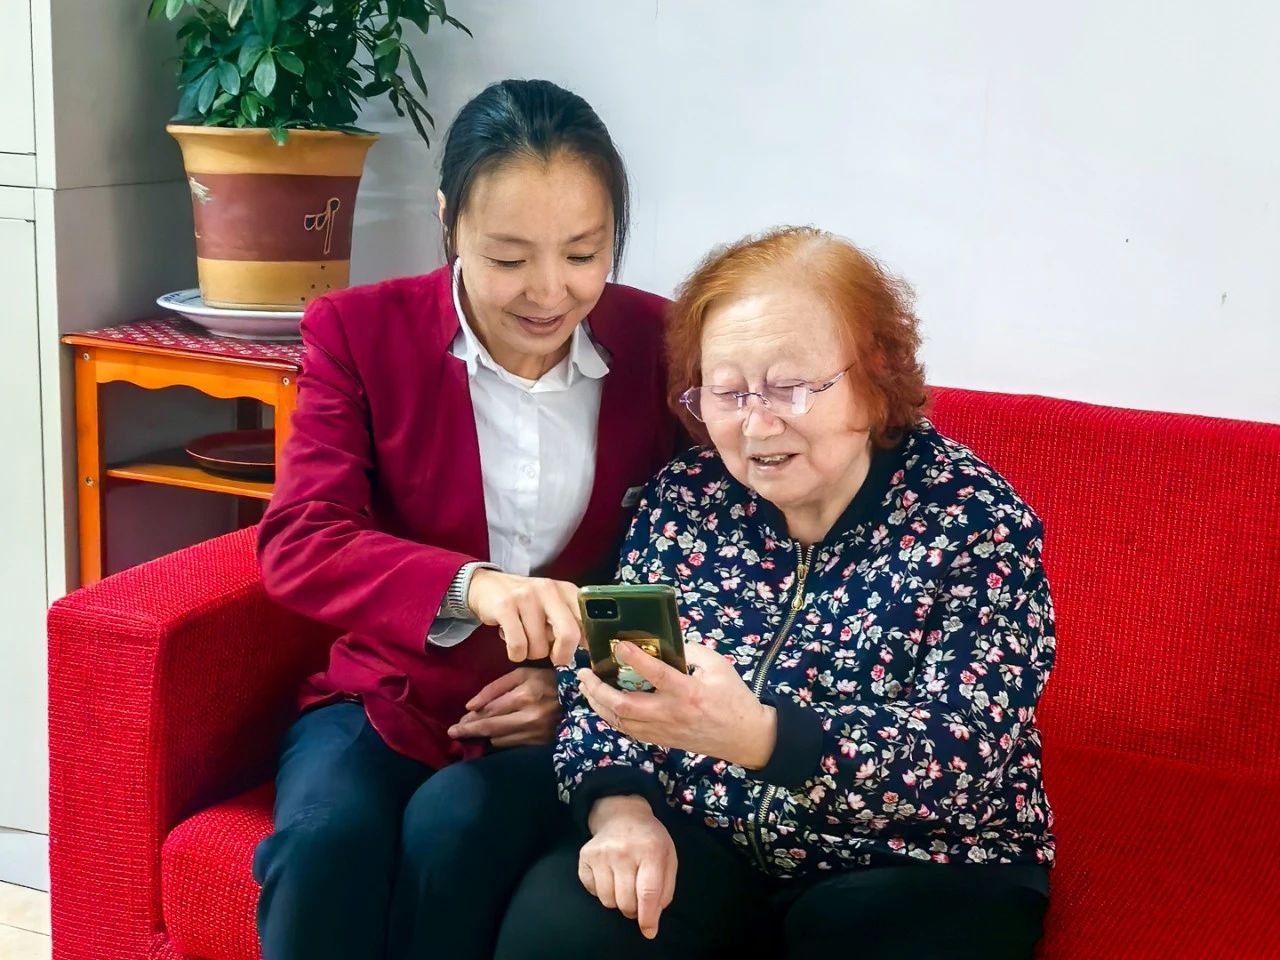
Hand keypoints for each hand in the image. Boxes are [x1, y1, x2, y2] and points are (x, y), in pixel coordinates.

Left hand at [447, 666, 558, 747]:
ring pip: (499, 739)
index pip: (489, 711)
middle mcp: (529, 716)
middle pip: (491, 728)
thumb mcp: (522, 674)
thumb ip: (495, 688)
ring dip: (485, 736)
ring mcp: (536, 733)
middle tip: (453, 733)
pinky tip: (494, 736)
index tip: (456, 724)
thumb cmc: (548, 681)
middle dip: (469, 732)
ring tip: (475, 732)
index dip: (470, 719)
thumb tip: (470, 706)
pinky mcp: (540, 744)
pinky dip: (500, 740)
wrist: (579, 699)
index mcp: (524, 695)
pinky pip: (511, 745)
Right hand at [467, 569, 582, 664]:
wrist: (487, 585)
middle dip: (563, 655)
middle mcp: (549, 590)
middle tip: (556, 659)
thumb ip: (572, 622)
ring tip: (525, 641)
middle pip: (569, 634)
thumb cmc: (526, 603)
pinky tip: (514, 646)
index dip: (588, 645)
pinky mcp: (505, 606)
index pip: (588, 620)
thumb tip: (590, 650)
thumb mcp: (553, 606)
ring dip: (532, 654)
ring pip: (539, 646)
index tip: (583, 657)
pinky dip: (516, 654)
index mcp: (566, 590)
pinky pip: (518, 645)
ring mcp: (526, 596)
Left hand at [576, 642, 777, 767]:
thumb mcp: (718, 666)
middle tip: (584, 673)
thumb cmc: (733, 697)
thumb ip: (691, 651)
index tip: (618, 645)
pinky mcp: (661, 740)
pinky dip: (612, 717)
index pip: (656, 674)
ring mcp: (663, 730)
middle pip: (624, 706)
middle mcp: (670, 713)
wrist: (744, 737)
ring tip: (586, 687)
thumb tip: (665, 640)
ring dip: (598, 704)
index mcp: (687, 692)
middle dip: (598, 690)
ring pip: (621, 721)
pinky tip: (603, 705)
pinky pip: (628, 731)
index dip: (635, 658)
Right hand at [579, 795, 676, 939]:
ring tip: (624, 884)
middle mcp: (623, 851)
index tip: (648, 930)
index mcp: (650, 850)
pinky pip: (592, 891)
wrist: (622, 814)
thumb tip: (653, 917)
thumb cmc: (649, 840)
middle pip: (626, 902)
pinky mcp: (585, 856)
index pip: (648, 893)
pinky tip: (609, 876)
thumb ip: (666, 888)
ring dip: (617, 901)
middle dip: (633, 910)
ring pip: (607, 900)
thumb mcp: (668, 857)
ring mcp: (601, 853)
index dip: (648, 917)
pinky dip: (601, 891)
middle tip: (637, 900)